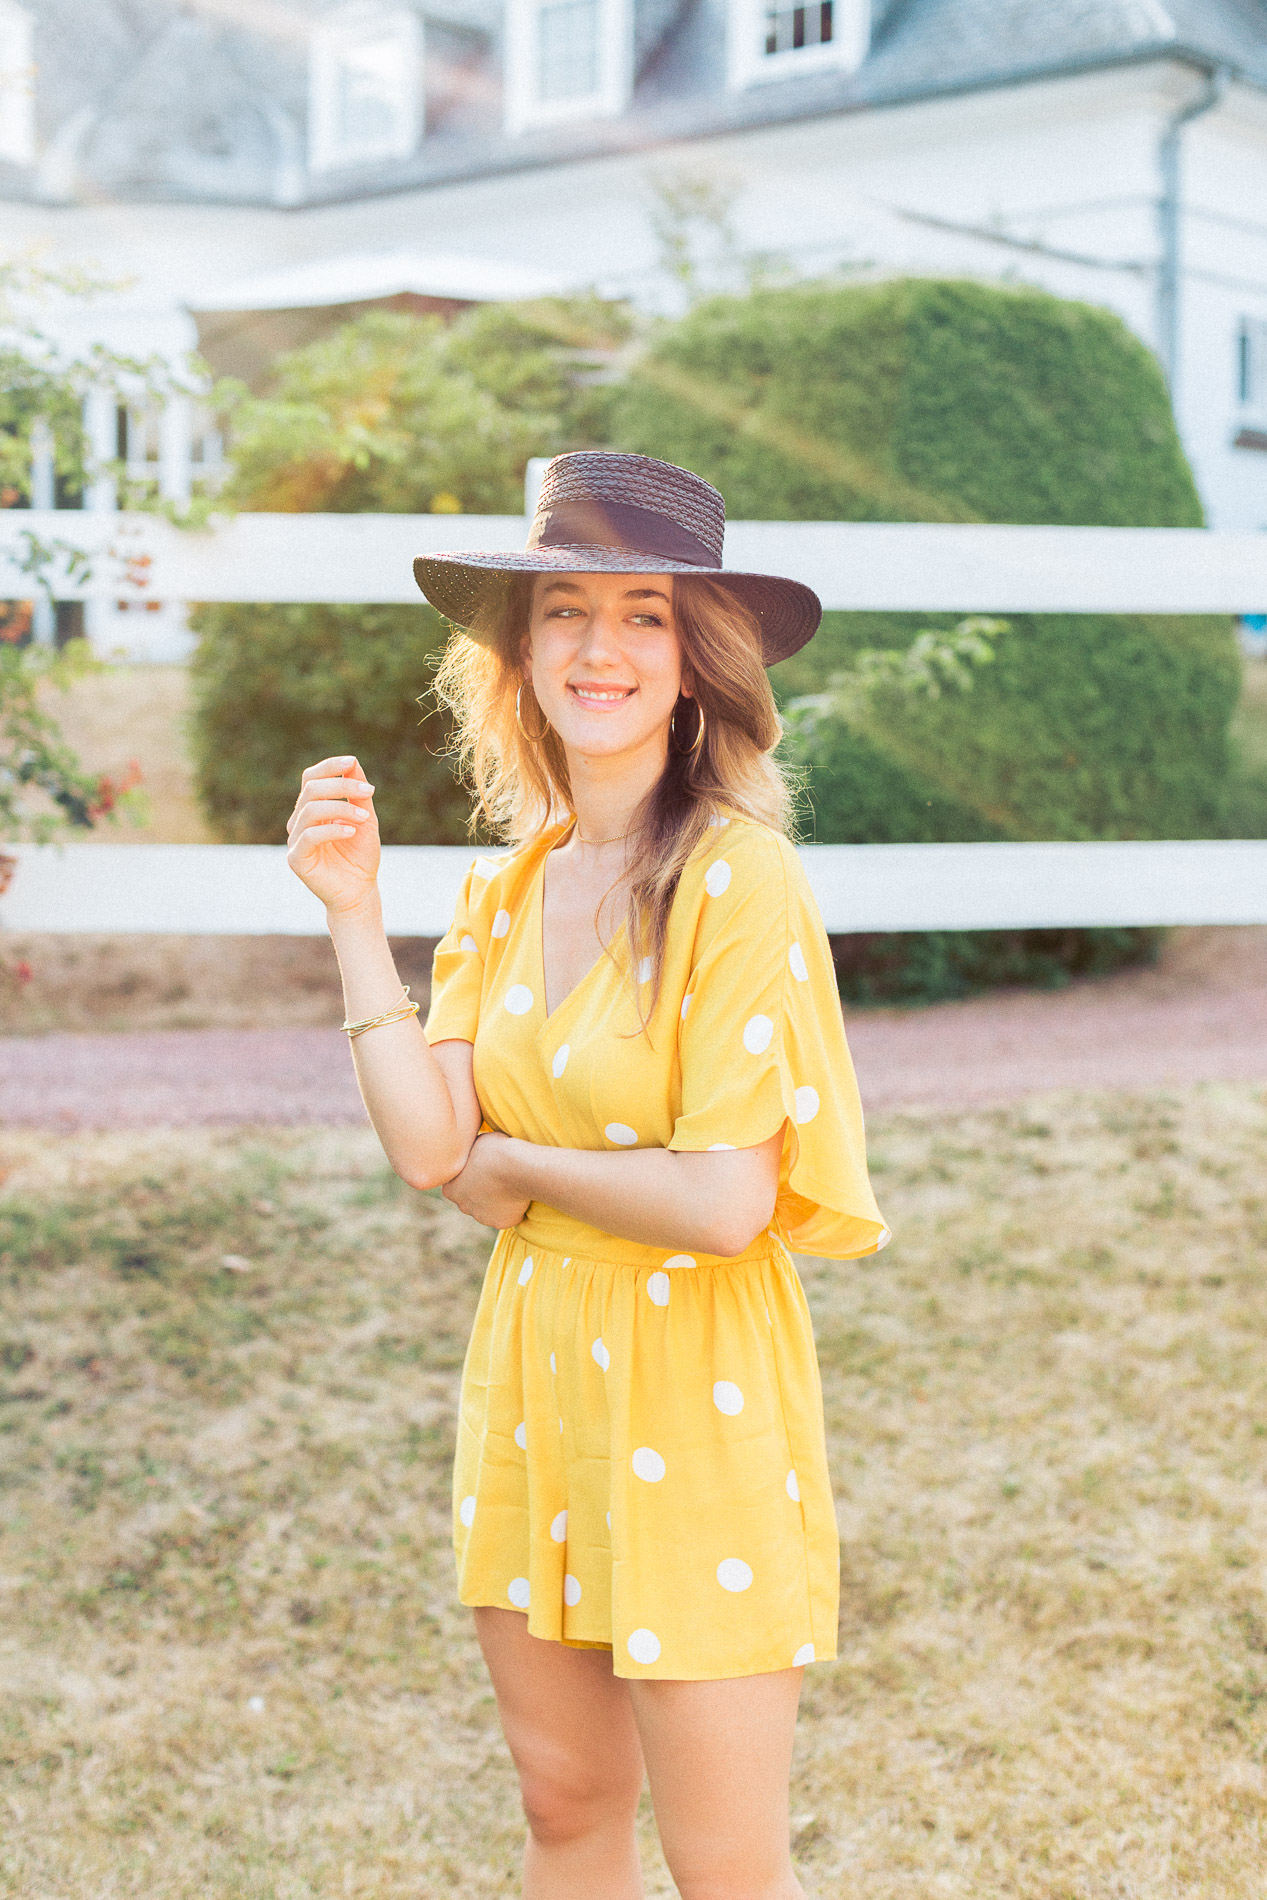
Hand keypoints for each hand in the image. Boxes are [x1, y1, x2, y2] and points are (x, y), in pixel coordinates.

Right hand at [287, 755, 380, 915]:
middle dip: (341, 786)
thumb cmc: (361, 856)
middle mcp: (299, 821)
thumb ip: (358, 794)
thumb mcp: (366, 819)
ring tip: (364, 817)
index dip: (329, 767)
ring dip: (342, 808)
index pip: (311, 778)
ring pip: (310, 810)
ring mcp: (295, 839)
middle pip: (311, 789)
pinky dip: (333, 829)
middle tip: (368, 792)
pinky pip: (310, 836)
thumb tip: (353, 763)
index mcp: (312, 809)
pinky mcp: (296, 859)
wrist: (359, 892)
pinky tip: (352, 832)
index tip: (351, 762)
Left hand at [442, 1133, 531, 1230]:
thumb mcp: (476, 1144)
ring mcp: (482, 1217)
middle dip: (481, 1190)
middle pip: (470, 1200)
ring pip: (488, 1209)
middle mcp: (463, 1207)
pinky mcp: (501, 1223)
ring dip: (496, 1200)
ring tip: (509, 1183)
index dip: (469, 1175)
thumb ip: (470, 1156)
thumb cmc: (495, 1151)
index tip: (481, 1167)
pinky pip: (506, 1215)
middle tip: (496, 1175)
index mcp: (450, 1189)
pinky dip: (511, 1207)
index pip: (455, 1185)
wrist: (518, 1167)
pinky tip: (518, 1194)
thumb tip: (472, 1152)